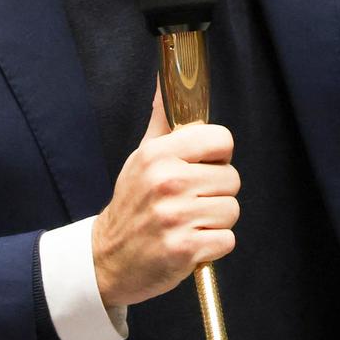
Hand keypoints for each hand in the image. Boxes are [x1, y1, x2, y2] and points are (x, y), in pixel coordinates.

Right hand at [91, 83, 239, 308]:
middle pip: (232, 179)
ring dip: (215, 221)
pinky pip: (227, 240)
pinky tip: (189, 242)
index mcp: (158, 154)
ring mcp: (176, 217)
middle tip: (191, 201)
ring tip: (188, 222)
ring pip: (232, 210)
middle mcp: (167, 182)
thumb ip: (163, 121)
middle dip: (217, 193)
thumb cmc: (131, 206)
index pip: (222, 139)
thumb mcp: (141, 157)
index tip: (202, 167)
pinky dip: (213, 246)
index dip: (218, 156)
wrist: (107, 259)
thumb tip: (167, 80)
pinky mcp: (185, 249)